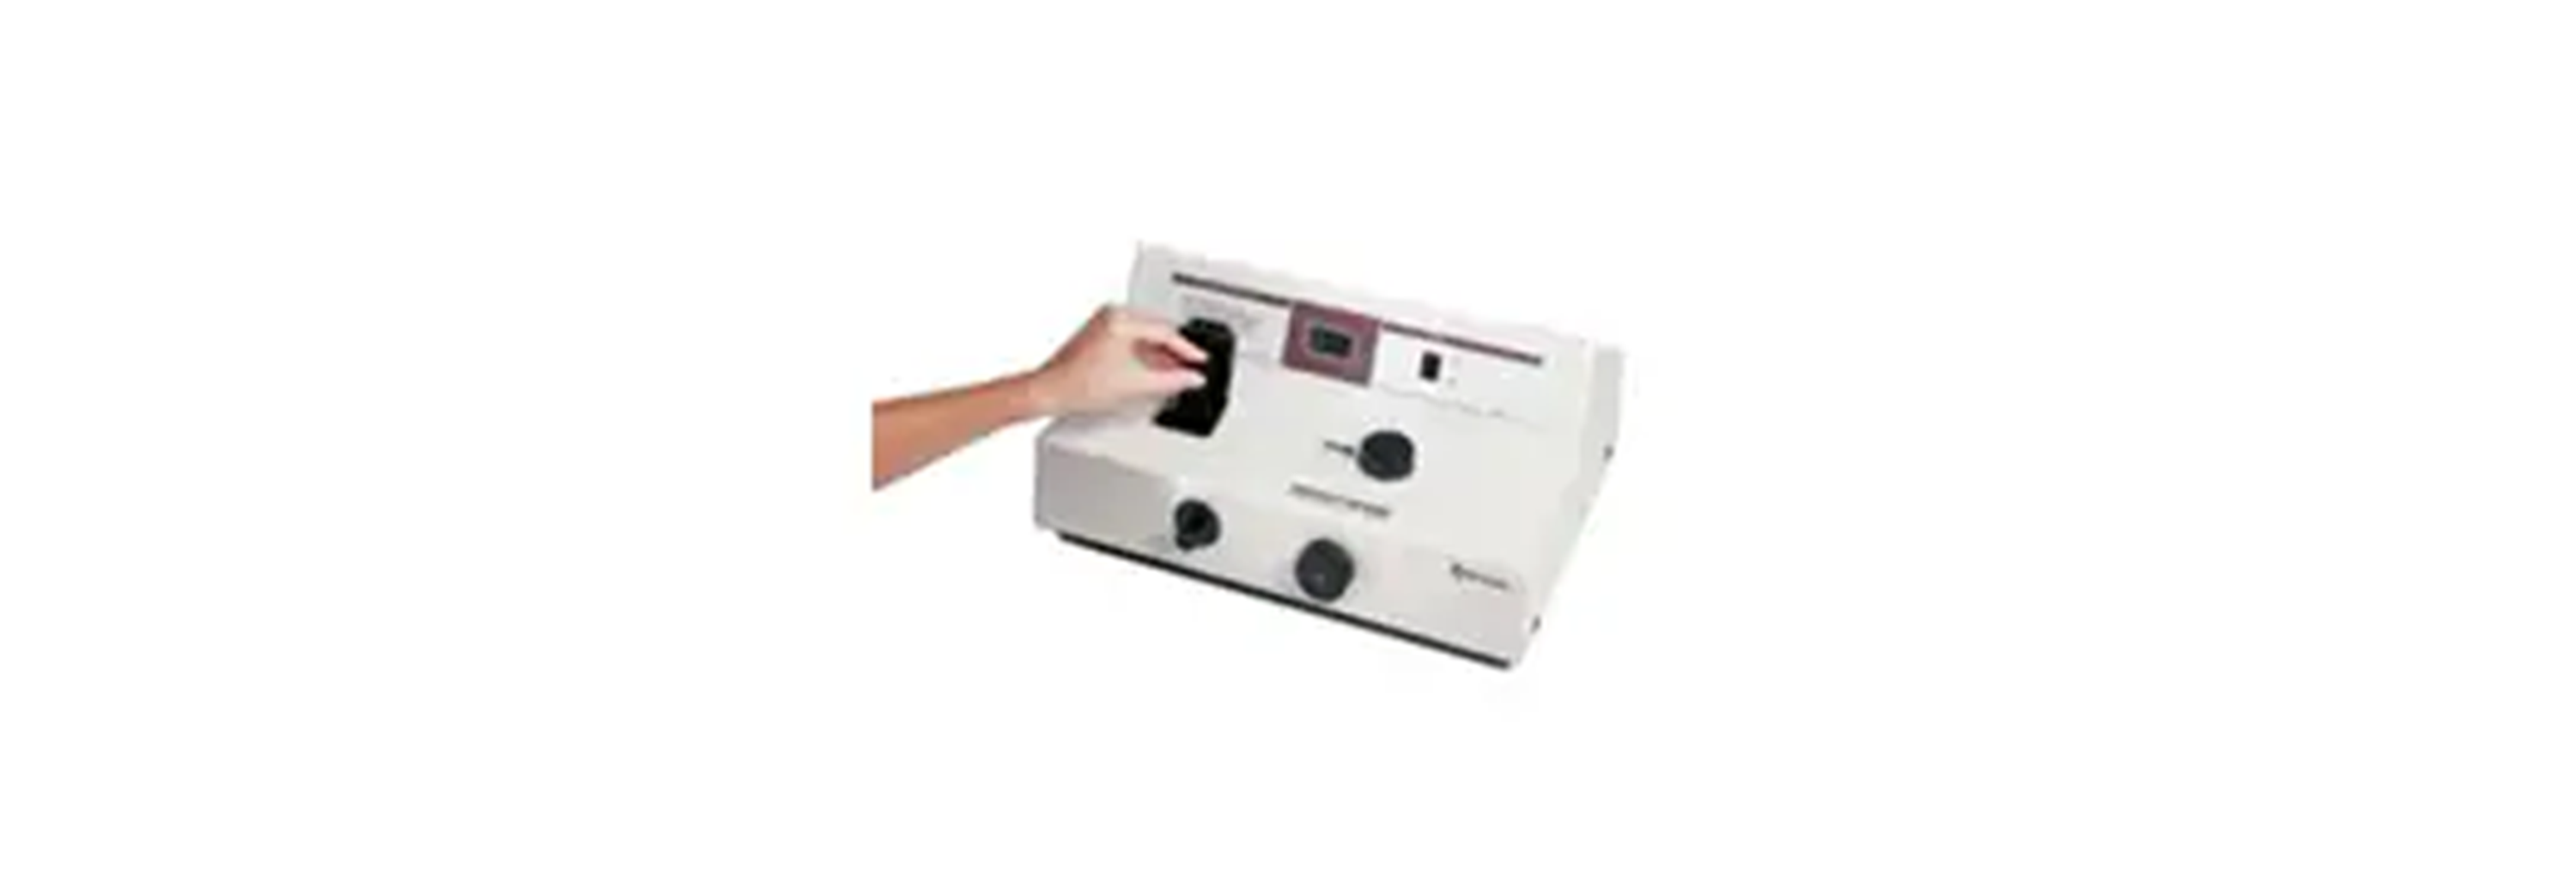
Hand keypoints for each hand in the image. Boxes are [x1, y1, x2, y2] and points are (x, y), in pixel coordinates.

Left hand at [1019, 305, 1208, 416]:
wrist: (1050, 392)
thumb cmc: (1079, 385)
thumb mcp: (1136, 384)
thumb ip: (1171, 380)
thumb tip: (1193, 378)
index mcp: (1120, 318)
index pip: (1165, 331)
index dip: (1187, 349)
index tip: (1201, 360)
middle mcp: (1111, 314)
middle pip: (1156, 330)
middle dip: (1174, 352)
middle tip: (1192, 368)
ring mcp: (1103, 323)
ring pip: (1144, 336)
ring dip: (1159, 355)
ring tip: (1174, 373)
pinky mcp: (1098, 334)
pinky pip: (1131, 340)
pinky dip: (1144, 355)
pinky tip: (1152, 371)